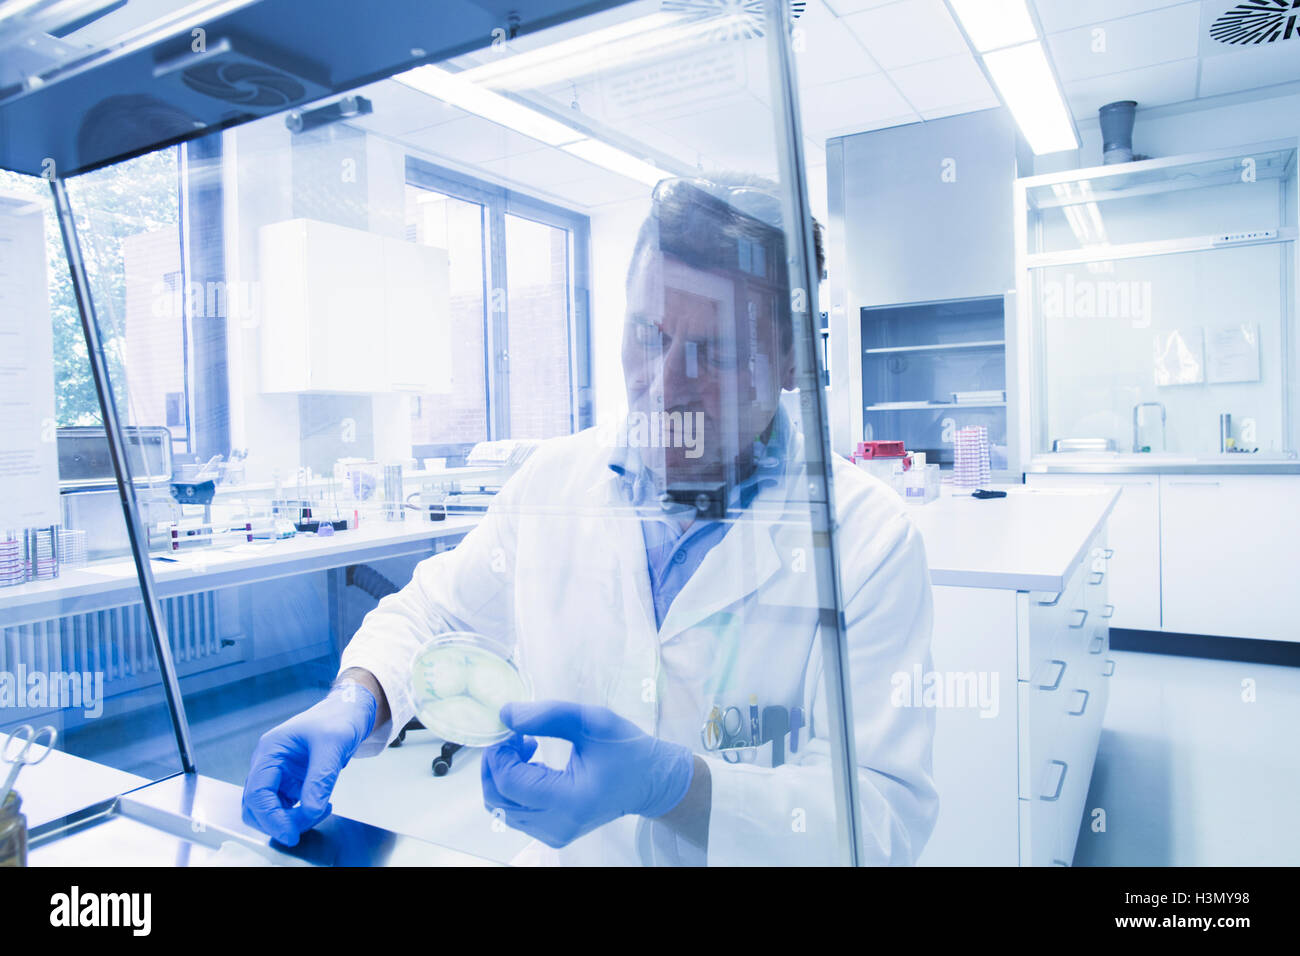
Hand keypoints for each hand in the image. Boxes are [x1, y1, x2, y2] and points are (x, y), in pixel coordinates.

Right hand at [241, 683, 376, 845]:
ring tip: (321, 810)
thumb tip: (310, 811)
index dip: (271, 818)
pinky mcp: (292, 781)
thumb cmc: (339, 717)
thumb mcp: (333, 745)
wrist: (351, 710)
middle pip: (257, 806)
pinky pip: (287, 807)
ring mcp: (279, 774)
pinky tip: (321, 806)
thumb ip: (320, 779)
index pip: (257, 793)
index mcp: (270, 750)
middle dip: (279, 821)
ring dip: (292, 820)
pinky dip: (300, 815)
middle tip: (307, 823)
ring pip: (271, 810)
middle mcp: (269, 763)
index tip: (291, 833)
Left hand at [480, 700, 693, 847]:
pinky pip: (515, 812)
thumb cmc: (626, 750)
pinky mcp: (552, 833)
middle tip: (513, 735)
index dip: (500, 752)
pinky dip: (514, 785)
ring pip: (502, 807)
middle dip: (496, 763)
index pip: (510, 782)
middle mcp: (558, 825)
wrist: (650, 782)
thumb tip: (505, 714)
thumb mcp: (591, 721)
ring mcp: (554, 834)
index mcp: (570, 800)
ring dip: (504, 773)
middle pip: (498, 799)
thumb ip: (547, 716)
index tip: (510, 727)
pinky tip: (533, 763)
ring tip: (527, 746)